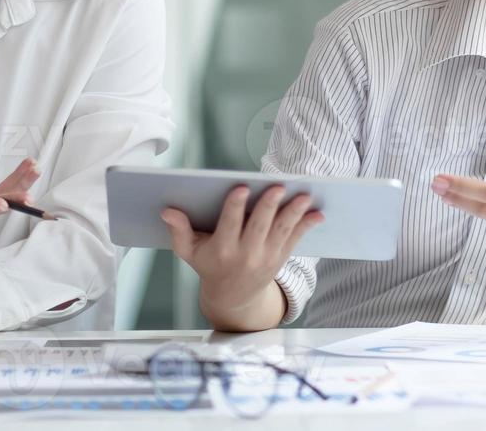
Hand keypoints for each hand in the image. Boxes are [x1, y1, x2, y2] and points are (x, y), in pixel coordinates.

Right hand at [161, 185, 322, 315]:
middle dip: (269, 206)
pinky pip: (295, 240)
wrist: (233, 298)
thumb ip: (179, 231)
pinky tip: (318, 214)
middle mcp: (245, 254)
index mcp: (222, 250)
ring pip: (281, 232)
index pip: (229, 225)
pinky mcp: (280, 258)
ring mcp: (265, 257)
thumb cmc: (210, 266)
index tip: (241, 188)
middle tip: (278, 187)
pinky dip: (307, 227)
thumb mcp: (189, 252)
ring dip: (294, 214)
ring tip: (304, 196)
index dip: (235, 207)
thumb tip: (168, 211)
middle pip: (259, 227)